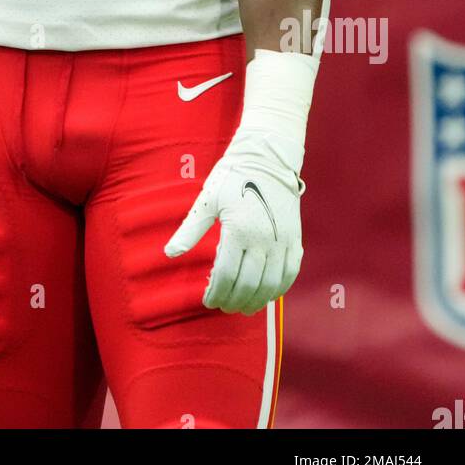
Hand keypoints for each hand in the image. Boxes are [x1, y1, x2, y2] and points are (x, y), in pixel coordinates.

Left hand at [164, 128, 304, 314]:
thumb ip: (190, 230)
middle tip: (222, 306)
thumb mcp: (207, 200)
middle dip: (233, 300)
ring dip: (256, 301)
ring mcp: (282, 242)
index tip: (207, 300)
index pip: (226, 275)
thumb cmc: (232, 177)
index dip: (215, 293)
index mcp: (238, 230)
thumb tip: (169, 253)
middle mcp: (264, 240)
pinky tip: (266, 294)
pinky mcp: (295, 240)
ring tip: (242, 306)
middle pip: (248, 285)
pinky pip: (291, 274)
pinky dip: (278, 289)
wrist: (267, 158)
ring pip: (271, 285)